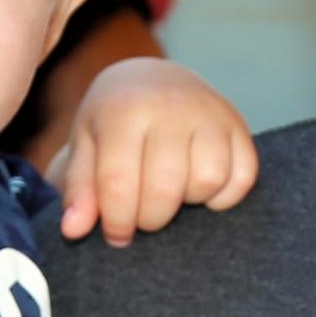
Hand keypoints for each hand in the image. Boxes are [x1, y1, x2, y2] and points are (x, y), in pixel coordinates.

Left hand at [54, 59, 256, 247]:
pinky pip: (242, 177)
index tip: (116, 234)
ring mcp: (210, 114)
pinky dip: (224, 195)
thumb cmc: (112, 124)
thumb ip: (78, 189)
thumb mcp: (86, 147)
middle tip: (142, 216)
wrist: (153, 82)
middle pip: (165, 188)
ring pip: (208, 180)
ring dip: (189, 202)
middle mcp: (170, 106)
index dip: (116, 221)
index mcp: (124, 110)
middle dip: (150, 218)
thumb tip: (73, 230)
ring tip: (170, 194)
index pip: (119, 182)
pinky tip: (199, 190)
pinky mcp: (238, 126)